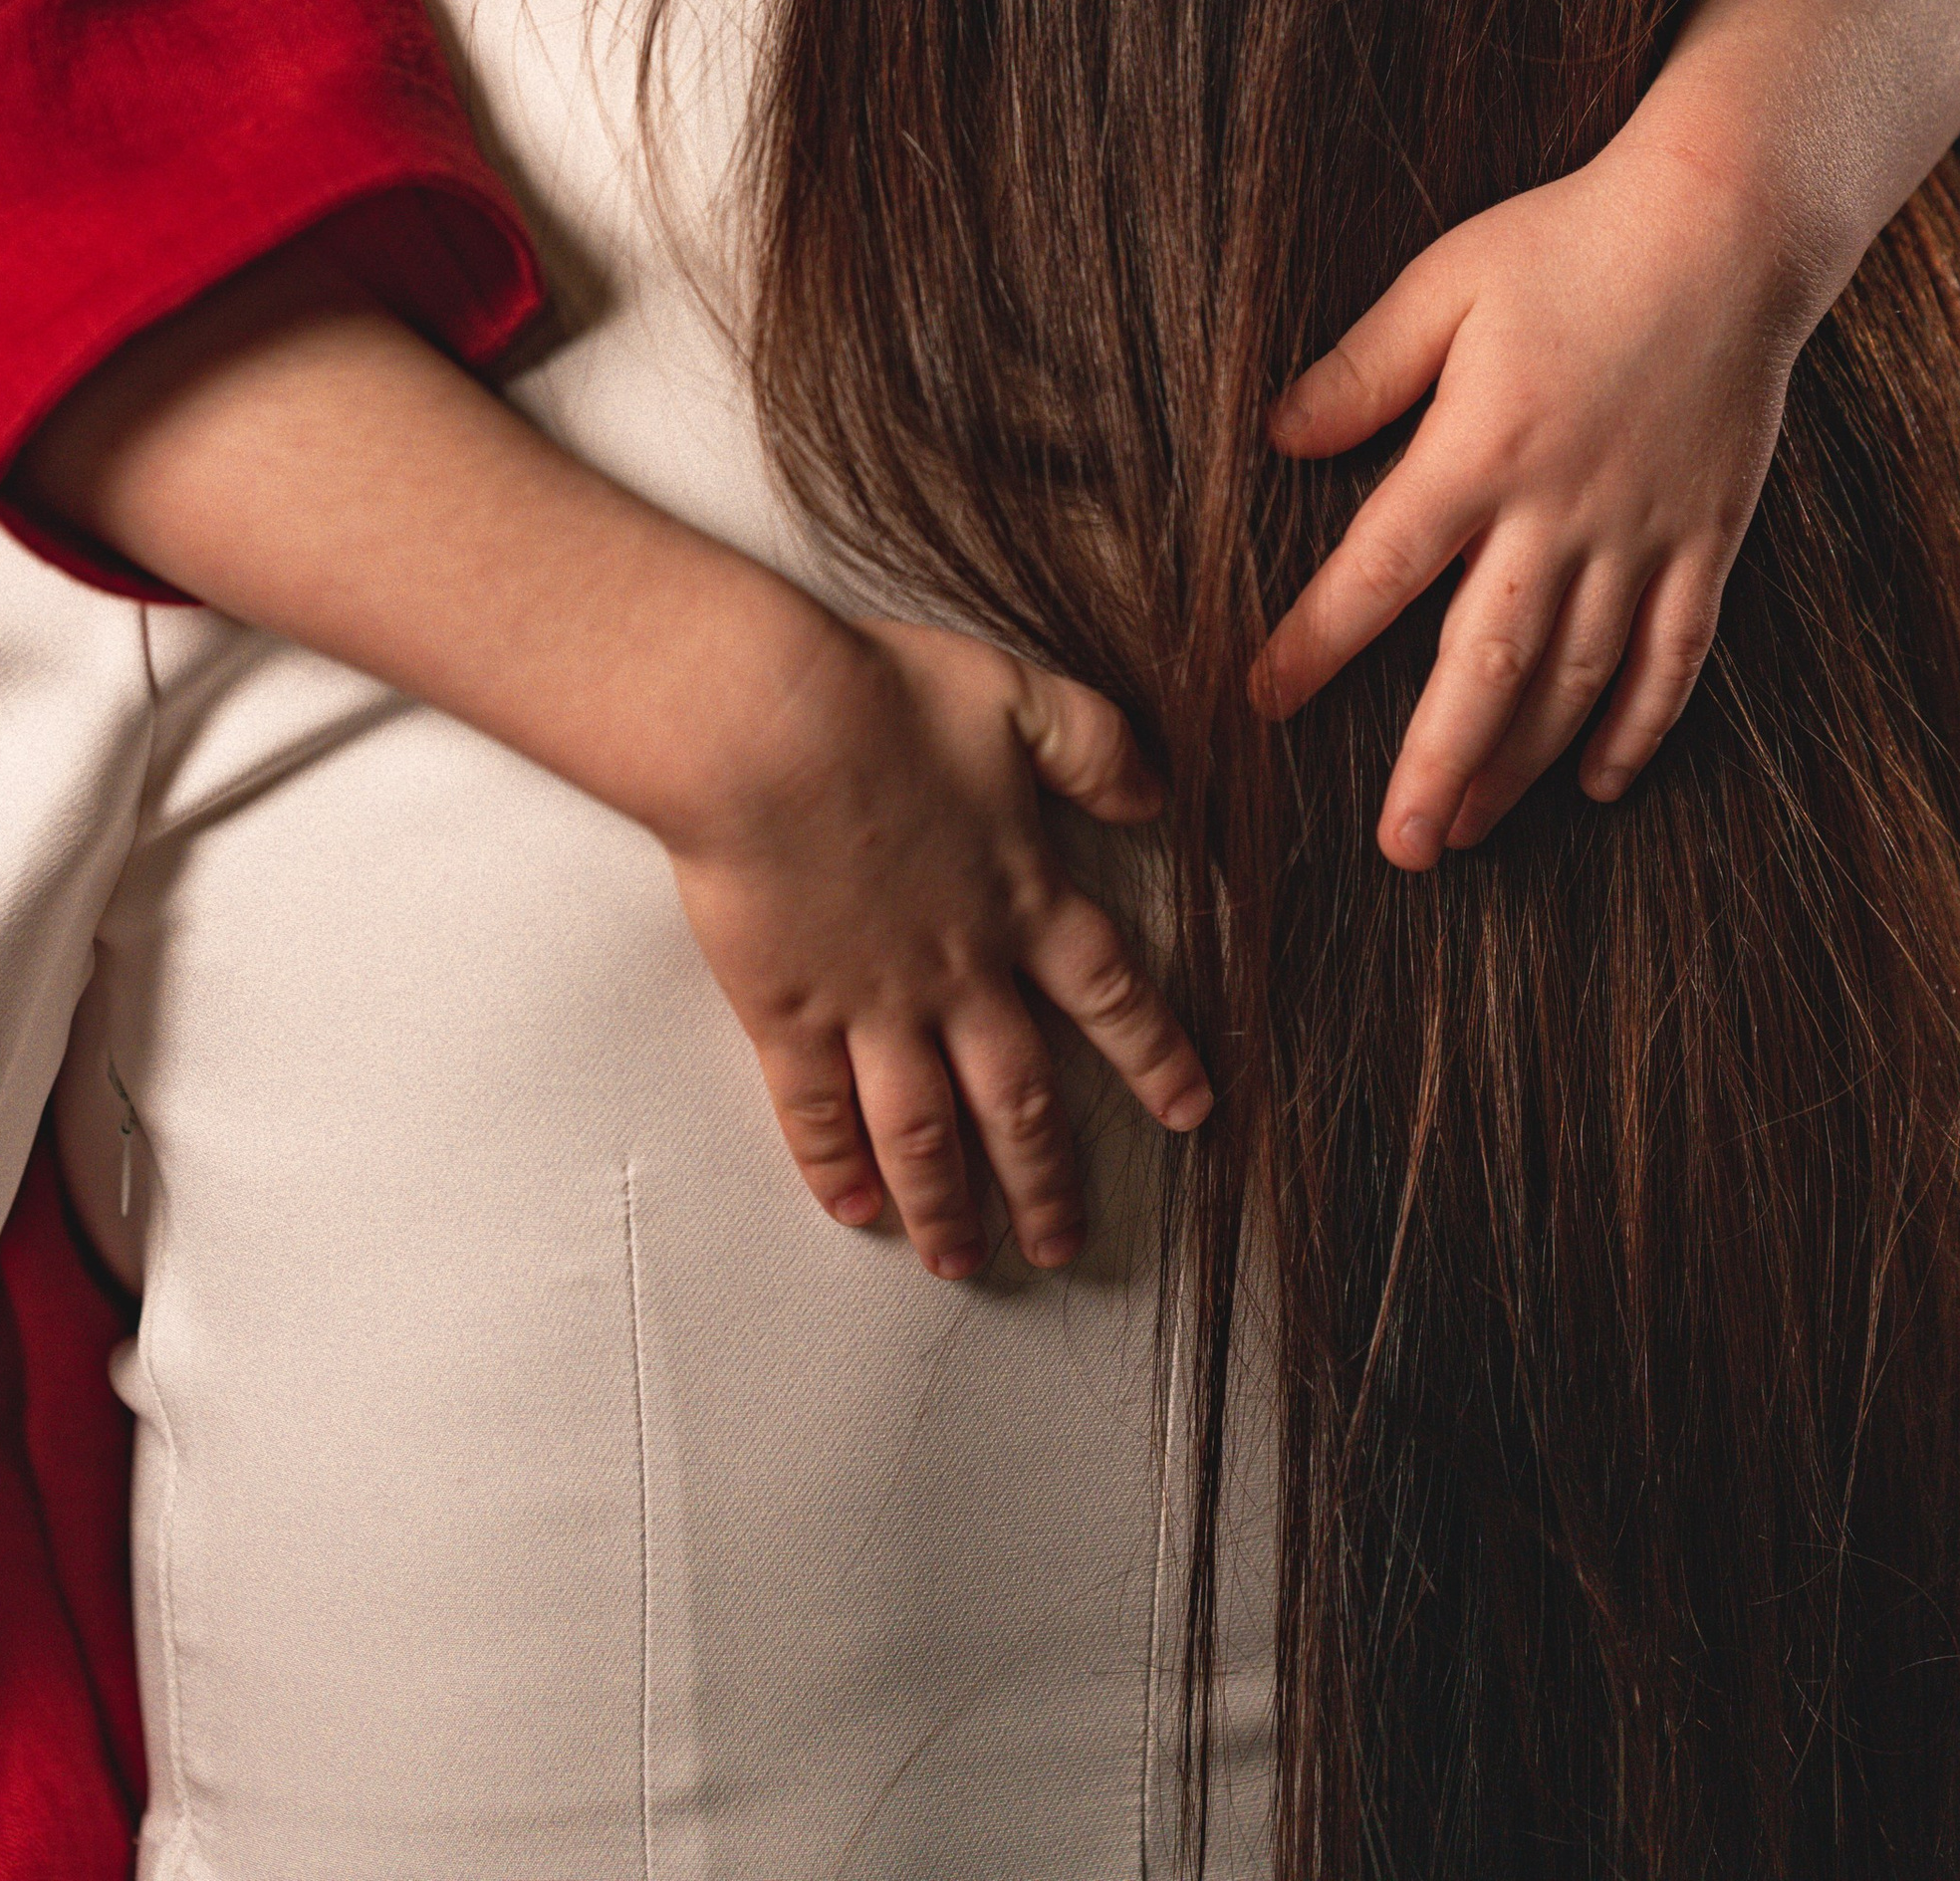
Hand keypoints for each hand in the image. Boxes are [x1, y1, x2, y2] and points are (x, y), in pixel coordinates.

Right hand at [661, 619, 1213, 1281]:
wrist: (767, 726)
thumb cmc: (885, 699)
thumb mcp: (1022, 698)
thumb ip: (1100, 749)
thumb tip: (1161, 794)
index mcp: (1024, 901)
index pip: (1112, 997)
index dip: (1157, 1056)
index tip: (1193, 1111)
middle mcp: (960, 974)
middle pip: (1021, 1102)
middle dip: (1047, 1181)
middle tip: (1061, 1242)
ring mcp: (873, 1004)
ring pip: (924, 1133)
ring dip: (949, 1204)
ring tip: (962, 1260)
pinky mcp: (789, 1013)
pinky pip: (817, 1113)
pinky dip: (836, 1169)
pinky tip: (853, 1210)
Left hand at [1254, 129, 1806, 868]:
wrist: (1725, 227)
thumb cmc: (1568, 244)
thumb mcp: (1443, 286)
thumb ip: (1360, 372)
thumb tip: (1277, 437)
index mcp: (1479, 450)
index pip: (1380, 570)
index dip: (1316, 642)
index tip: (1261, 701)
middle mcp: (1560, 513)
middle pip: (1487, 663)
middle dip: (1437, 764)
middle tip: (1397, 847)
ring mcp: (1642, 536)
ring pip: (1576, 681)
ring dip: (1519, 766)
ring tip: (1468, 832)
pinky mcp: (1706, 540)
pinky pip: (1675, 657)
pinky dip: (1638, 728)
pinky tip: (1596, 781)